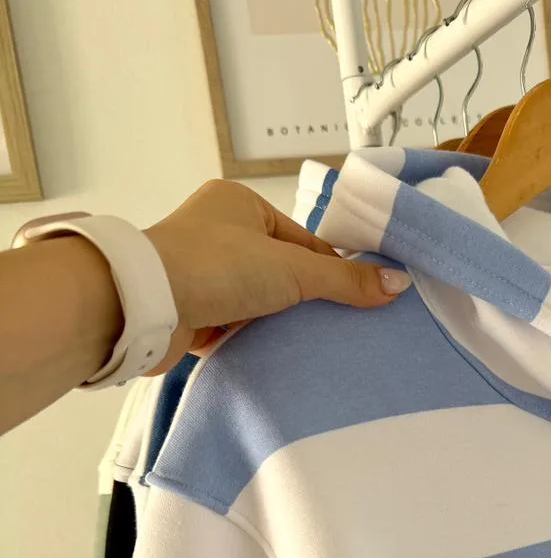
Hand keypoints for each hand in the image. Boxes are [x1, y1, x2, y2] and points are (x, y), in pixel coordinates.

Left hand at [144, 179, 410, 373]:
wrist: (145, 306)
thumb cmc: (215, 267)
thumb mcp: (292, 270)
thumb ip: (345, 280)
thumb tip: (398, 284)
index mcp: (239, 203)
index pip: (303, 239)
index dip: (330, 269)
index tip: (358, 299)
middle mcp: (216, 232)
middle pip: (281, 271)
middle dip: (304, 298)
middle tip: (338, 325)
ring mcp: (200, 272)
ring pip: (258, 300)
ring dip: (277, 321)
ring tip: (308, 343)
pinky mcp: (189, 311)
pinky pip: (235, 326)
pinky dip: (252, 339)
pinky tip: (273, 353)